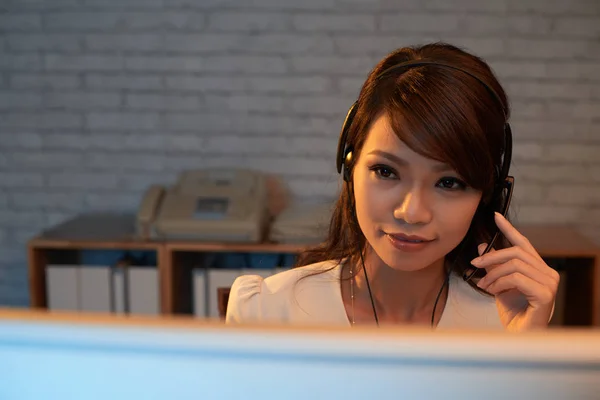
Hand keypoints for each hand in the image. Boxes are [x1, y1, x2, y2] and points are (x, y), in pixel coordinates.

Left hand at [471, 212, 559, 331]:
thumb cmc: (512, 312)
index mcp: (538, 268)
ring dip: (493, 273)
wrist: (519, 336)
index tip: (495, 216)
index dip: (509, 228)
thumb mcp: (499, 284)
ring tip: (483, 285)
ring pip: (515, 264)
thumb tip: (483, 246)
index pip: (523, 243)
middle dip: (492, 256)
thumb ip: (494, 266)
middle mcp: (548, 273)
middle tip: (475, 264)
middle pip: (516, 251)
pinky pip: (516, 278)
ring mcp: (549, 283)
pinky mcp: (545, 294)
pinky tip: (493, 291)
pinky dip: (499, 282)